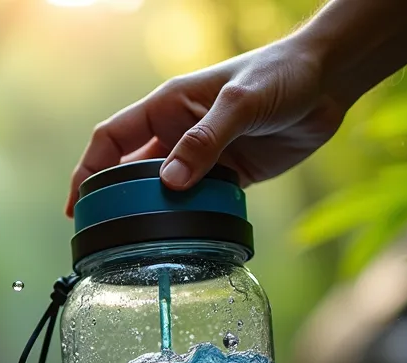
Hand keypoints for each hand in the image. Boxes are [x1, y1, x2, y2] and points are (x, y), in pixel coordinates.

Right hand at [64, 36, 348, 216]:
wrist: (329, 80)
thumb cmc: (280, 74)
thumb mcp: (240, 103)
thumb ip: (205, 141)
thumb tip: (170, 184)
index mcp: (167, 107)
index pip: (111, 140)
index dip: (88, 171)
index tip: (76, 205)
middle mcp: (178, 132)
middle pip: (132, 172)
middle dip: (118, 202)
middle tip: (106, 236)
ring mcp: (203, 154)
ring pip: (167, 192)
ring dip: (158, 215)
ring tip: (146, 245)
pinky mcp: (230, 173)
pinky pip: (202, 202)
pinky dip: (194, 220)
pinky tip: (190, 238)